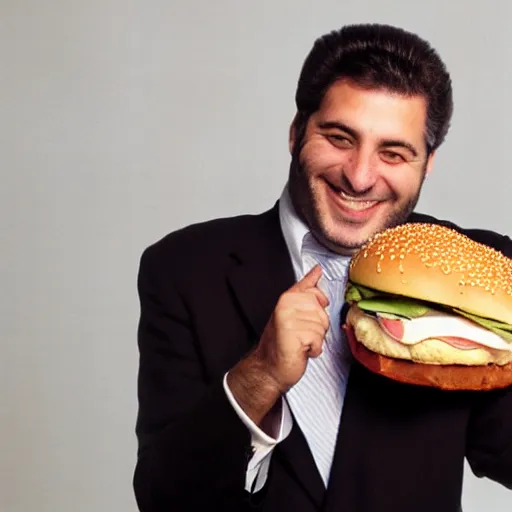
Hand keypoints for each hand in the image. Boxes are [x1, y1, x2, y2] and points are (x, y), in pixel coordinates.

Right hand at [253, 264, 329, 392]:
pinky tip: (301, 350)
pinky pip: (319, 340)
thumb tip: (316, 271)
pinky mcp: (294, 335)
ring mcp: (289, 319)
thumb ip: (305, 289)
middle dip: (317, 326)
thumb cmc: (282, 341)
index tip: (303, 318)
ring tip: (299, 342)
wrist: (268, 367)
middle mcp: (287, 305)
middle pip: (322, 312)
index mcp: (287, 297)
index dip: (316, 309)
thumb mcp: (292, 310)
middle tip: (300, 334)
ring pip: (322, 327)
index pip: (316, 293)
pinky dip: (313, 350)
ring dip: (315, 339)